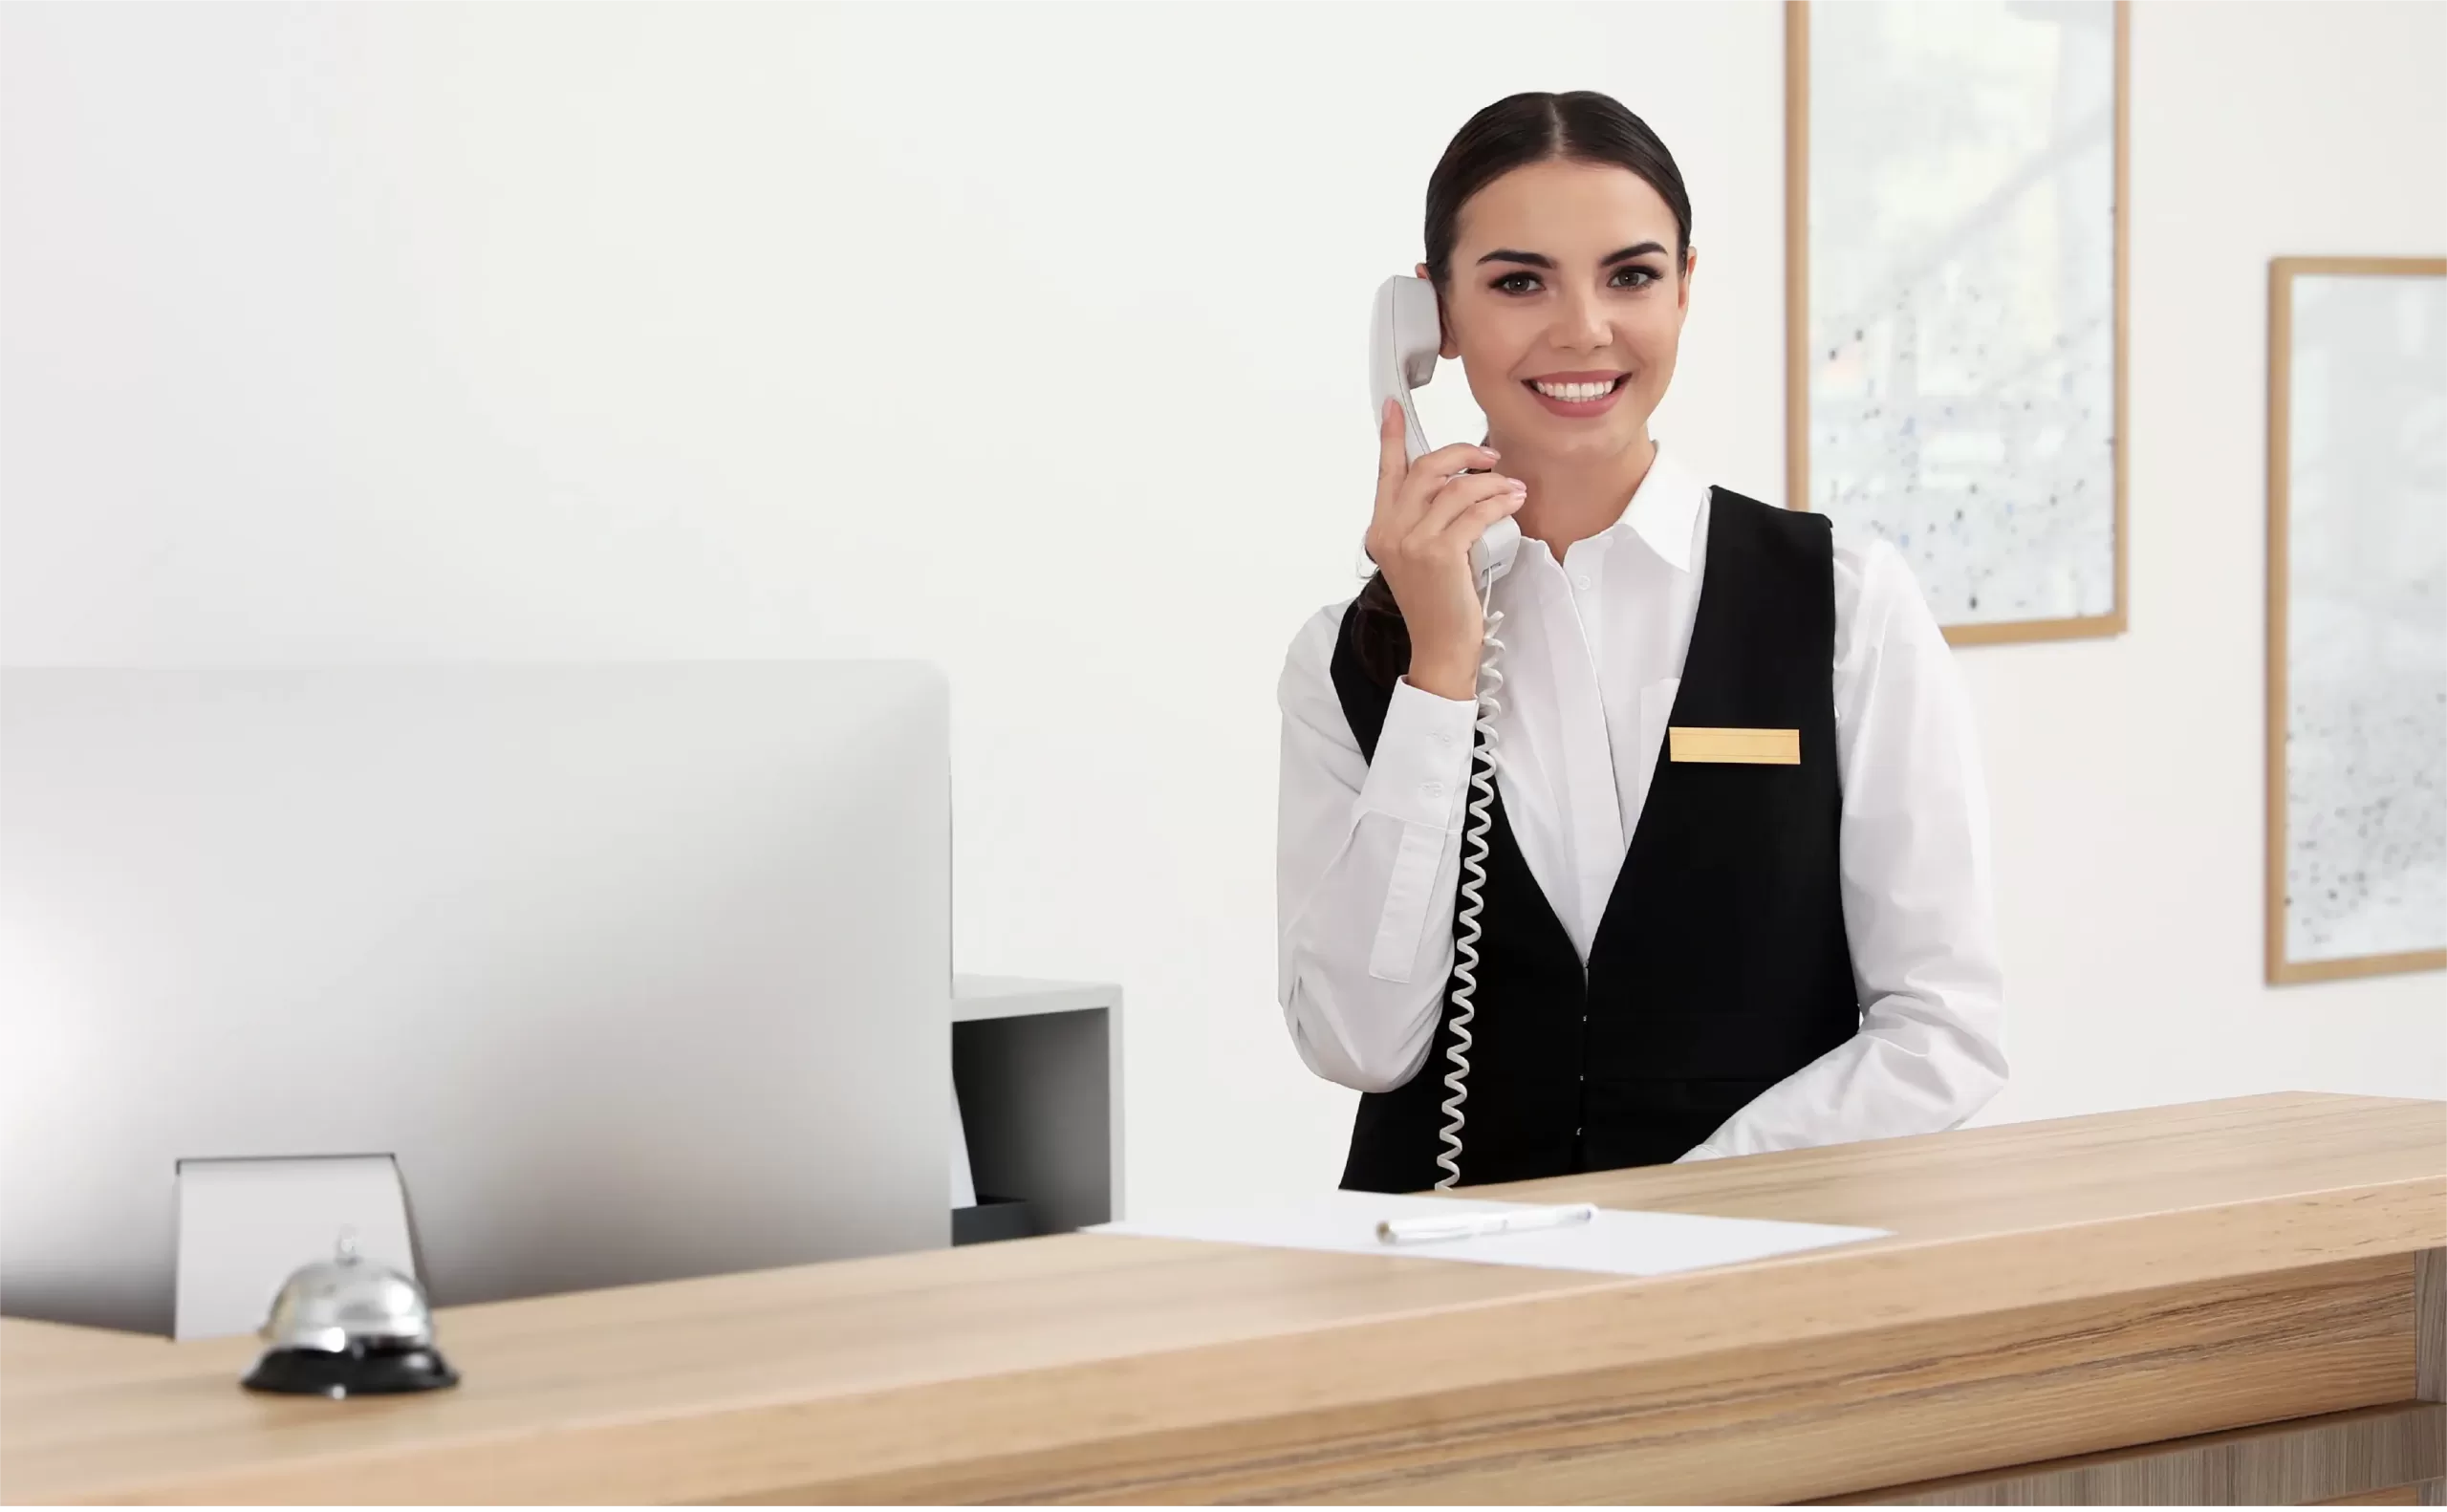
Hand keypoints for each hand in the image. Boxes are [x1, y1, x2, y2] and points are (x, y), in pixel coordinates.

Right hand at [1363, 398, 1526, 700]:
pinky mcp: (1440, 554)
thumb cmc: (1437, 605)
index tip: (1392, 407)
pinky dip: (1498, 502)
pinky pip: (1474, 512)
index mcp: (1382, 529)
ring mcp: (1413, 542)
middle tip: (1490, 458)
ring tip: (1512, 489)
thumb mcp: (1418, 557)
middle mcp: (1391, 531)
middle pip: (1426, 469)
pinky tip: (1513, 502)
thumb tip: (1455, 485)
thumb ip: (1423, 521)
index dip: (1391, 437)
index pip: (1386, 472)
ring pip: (1456, 488)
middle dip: (1463, 454)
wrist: (1440, 648)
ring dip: (1491, 482)